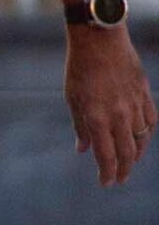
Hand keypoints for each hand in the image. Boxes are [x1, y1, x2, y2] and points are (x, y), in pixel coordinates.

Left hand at [71, 20, 150, 186]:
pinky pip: (151, 121)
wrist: (100, 41)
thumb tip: (83, 150)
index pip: (106, 155)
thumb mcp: (72, 98)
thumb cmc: (80, 68)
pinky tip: (141, 138)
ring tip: (129, 162)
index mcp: (96, 117)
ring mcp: (134, 106)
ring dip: (135, 154)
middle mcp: (118, 115)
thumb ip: (80, 127)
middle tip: (119, 179)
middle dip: (123, 170)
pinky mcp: (145, 95)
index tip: (106, 183)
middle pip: (126, 152)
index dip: (107, 173)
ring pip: (141, 139)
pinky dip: (147, 134)